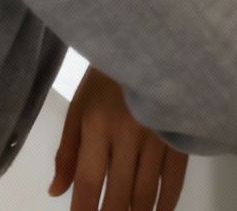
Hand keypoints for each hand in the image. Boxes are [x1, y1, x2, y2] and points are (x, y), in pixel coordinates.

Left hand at [49, 67, 187, 210]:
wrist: (151, 42)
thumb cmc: (109, 75)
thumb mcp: (80, 107)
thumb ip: (68, 151)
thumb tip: (57, 191)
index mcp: (97, 124)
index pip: (89, 181)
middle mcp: (128, 132)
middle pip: (119, 192)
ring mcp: (157, 134)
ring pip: (147, 190)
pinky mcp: (179, 133)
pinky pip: (174, 177)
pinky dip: (167, 201)